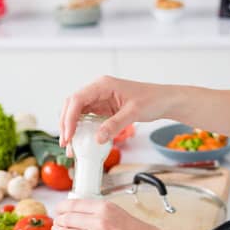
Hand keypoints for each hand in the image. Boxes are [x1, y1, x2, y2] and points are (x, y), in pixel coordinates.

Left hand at [51, 199, 171, 229]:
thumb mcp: (120, 214)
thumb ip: (100, 213)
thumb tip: (80, 214)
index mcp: (105, 208)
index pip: (72, 204)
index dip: (61, 208)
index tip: (58, 211)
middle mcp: (98, 221)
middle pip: (65, 218)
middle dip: (58, 222)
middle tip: (57, 224)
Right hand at [59, 76, 176, 146]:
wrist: (163, 100)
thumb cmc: (152, 100)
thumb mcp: (133, 113)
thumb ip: (114, 125)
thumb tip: (97, 138)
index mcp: (103, 85)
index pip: (77, 100)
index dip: (69, 118)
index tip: (68, 135)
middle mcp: (98, 90)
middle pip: (72, 105)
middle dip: (66, 124)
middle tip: (65, 143)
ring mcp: (99, 99)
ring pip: (76, 112)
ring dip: (71, 128)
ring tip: (70, 145)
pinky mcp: (103, 108)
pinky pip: (86, 118)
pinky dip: (81, 129)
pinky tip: (80, 141)